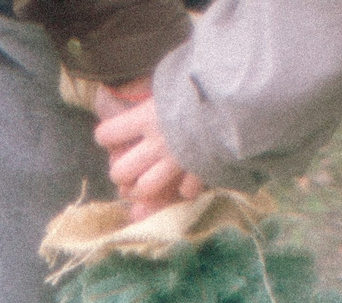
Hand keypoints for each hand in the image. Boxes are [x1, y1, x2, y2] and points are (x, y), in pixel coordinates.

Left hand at [92, 85, 204, 217]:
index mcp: (147, 117)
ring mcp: (176, 161)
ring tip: (142, 184)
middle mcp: (157, 143)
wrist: (235, 97)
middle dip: (119, 172)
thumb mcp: (172, 73)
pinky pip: (185, 191)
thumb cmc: (204, 79)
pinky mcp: (198, 170)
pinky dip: (184, 189)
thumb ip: (156, 85)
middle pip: (121, 172)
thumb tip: (140, 76)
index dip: (106, 135)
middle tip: (124, 167)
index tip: (109, 134)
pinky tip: (184, 183)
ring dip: (141, 188)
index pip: (107, 134)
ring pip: (145, 188)